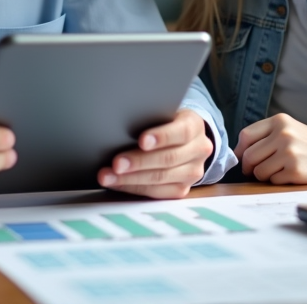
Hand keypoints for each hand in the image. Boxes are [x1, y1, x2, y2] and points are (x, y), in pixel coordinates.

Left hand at [98, 109, 213, 198]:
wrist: (185, 138)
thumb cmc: (166, 122)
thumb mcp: (163, 112)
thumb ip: (150, 118)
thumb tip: (120, 127)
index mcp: (195, 126)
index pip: (181, 132)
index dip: (161, 137)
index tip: (142, 141)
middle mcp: (198, 150)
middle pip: (168, 159)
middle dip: (139, 162)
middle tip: (116, 163)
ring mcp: (193, 172)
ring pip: (160, 178)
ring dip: (130, 179)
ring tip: (108, 176)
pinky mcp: (182, 189)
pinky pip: (157, 193)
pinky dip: (133, 188)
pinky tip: (117, 183)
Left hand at [235, 114, 306, 184]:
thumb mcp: (289, 129)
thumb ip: (265, 136)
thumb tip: (237, 155)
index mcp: (279, 121)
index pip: (246, 136)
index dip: (239, 150)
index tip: (242, 159)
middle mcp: (283, 134)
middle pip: (249, 156)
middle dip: (250, 167)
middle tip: (257, 171)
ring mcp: (290, 152)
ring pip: (258, 171)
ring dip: (264, 176)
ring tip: (278, 171)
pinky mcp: (296, 170)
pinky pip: (273, 181)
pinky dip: (277, 181)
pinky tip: (290, 174)